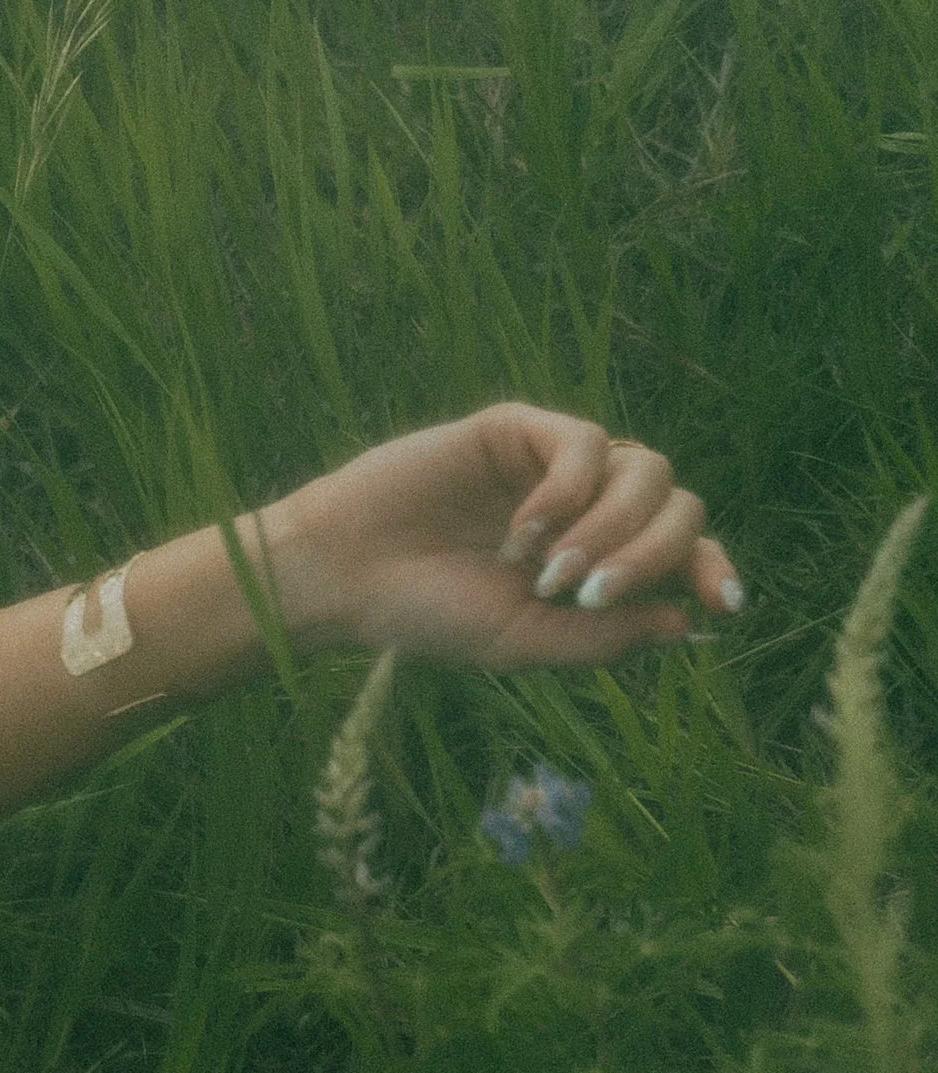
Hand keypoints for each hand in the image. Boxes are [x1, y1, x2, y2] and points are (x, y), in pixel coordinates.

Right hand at [269, 402, 743, 671]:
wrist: (348, 577)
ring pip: (644, 470)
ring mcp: (559, 466)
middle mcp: (590, 507)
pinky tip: (519, 534)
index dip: (710, 567)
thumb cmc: (430, 616)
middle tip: (587, 596)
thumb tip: (688, 622)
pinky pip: (583, 443)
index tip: (724, 602)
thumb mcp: (525, 643)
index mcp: (598, 559)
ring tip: (547, 574)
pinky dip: (565, 493)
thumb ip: (603, 637)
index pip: (682, 550)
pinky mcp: (521, 429)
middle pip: (678, 505)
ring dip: (610, 527)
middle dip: (650, 554)